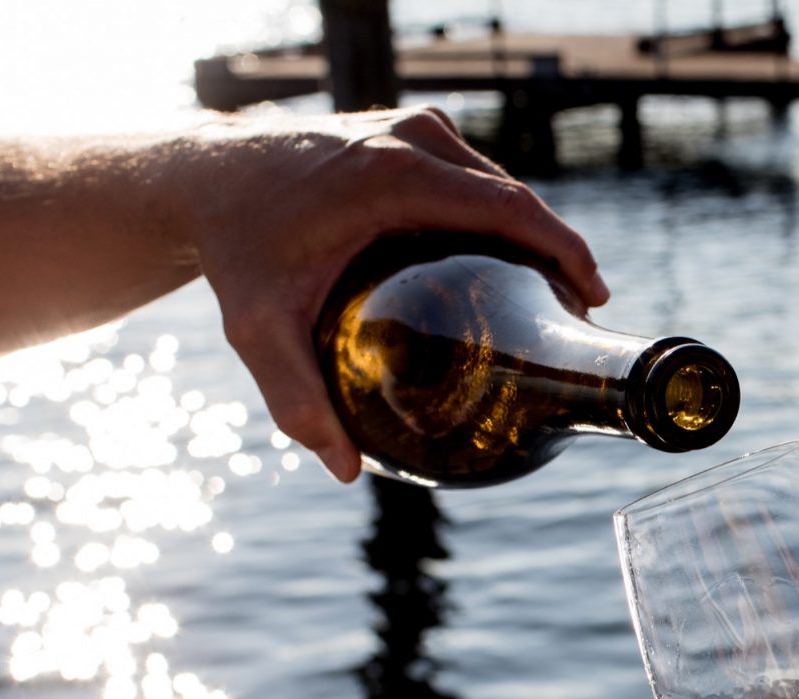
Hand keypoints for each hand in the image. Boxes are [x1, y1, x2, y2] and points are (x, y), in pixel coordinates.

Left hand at [168, 107, 607, 482]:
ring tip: (543, 293)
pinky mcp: (407, 128)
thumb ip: (299, 399)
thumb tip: (346, 471)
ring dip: (527, 232)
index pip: (510, 209)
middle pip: (512, 198)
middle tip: (571, 313)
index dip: (565, 251)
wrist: (206, 177)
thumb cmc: (236, 250)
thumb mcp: (259, 330)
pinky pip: (470, 174)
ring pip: (495, 183)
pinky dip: (494, 213)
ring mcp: (411, 126)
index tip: (593, 297)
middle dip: (555, 251)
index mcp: (396, 177)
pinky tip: (498, 261)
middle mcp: (412, 139)